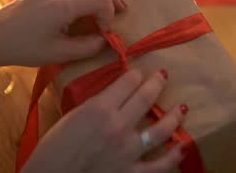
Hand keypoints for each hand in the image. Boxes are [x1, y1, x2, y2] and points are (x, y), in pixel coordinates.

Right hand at [22, 68, 186, 172]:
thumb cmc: (52, 149)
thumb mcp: (71, 117)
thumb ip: (96, 105)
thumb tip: (114, 96)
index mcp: (100, 108)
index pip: (128, 82)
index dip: (135, 74)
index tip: (139, 72)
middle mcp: (119, 126)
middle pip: (146, 98)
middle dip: (157, 83)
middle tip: (163, 76)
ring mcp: (128, 151)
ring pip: (161, 129)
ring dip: (174, 116)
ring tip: (182, 108)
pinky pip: (160, 165)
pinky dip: (174, 156)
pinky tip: (183, 146)